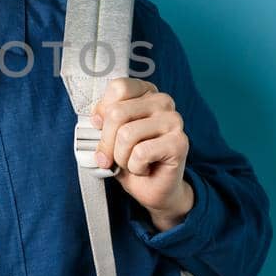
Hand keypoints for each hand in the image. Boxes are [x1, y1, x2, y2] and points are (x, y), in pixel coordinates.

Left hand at [90, 77, 194, 230]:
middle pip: (117, 113)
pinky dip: (135, 167)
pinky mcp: (179, 142)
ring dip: (121, 157)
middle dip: (107, 143)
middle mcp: (162, 101)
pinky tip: (145, 168)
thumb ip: (102, 121)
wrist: (153, 188)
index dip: (102, 113)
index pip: (118, 88)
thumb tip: (96, 121)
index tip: (101, 129)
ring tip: (132, 162)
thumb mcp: (109, 136)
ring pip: (126, 134)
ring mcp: (173, 120)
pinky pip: (140, 153)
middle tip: (114, 157)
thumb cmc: (131, 159)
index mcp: (145, 92)